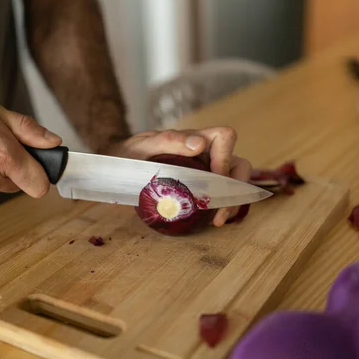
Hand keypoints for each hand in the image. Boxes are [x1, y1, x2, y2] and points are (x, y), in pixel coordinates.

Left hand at [105, 127, 251, 225]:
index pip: (225, 137)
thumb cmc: (132, 154)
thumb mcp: (144, 146)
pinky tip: (212, 221)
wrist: (119, 170)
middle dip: (236, 189)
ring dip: (232, 202)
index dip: (225, 157)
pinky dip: (222, 208)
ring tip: (218, 220)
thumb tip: (199, 144)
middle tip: (220, 210)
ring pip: (235, 183)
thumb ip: (169, 141)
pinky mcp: (203, 189)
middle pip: (239, 164)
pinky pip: (222, 196)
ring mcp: (207, 173)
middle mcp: (207, 155)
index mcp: (196, 139)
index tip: (212, 178)